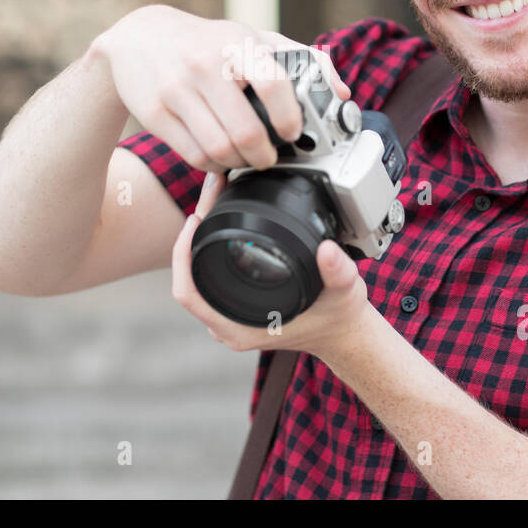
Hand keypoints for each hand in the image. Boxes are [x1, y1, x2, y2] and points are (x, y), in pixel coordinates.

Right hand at [91, 5, 350, 173]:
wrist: (139, 38)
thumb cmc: (206, 42)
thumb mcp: (250, 37)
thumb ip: (300, 59)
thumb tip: (342, 92)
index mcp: (236, 43)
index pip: (274, 83)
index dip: (290, 118)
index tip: (293, 133)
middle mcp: (205, 64)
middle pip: (246, 130)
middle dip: (264, 154)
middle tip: (269, 157)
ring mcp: (177, 90)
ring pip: (219, 148)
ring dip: (238, 163)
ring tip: (245, 158)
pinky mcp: (155, 113)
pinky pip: (194, 155)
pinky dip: (213, 165)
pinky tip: (219, 157)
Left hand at [170, 170, 372, 359]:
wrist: (343, 333)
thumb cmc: (338, 318)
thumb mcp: (344, 292)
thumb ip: (338, 272)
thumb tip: (327, 251)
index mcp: (240, 328)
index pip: (187, 293)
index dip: (182, 254)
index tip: (196, 218)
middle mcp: (227, 325)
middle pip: (189, 277)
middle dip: (193, 232)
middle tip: (210, 194)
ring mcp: (228, 317)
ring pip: (196, 275)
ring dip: (199, 239)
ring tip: (212, 202)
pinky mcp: (234, 307)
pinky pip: (206, 277)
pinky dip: (208, 248)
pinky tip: (219, 222)